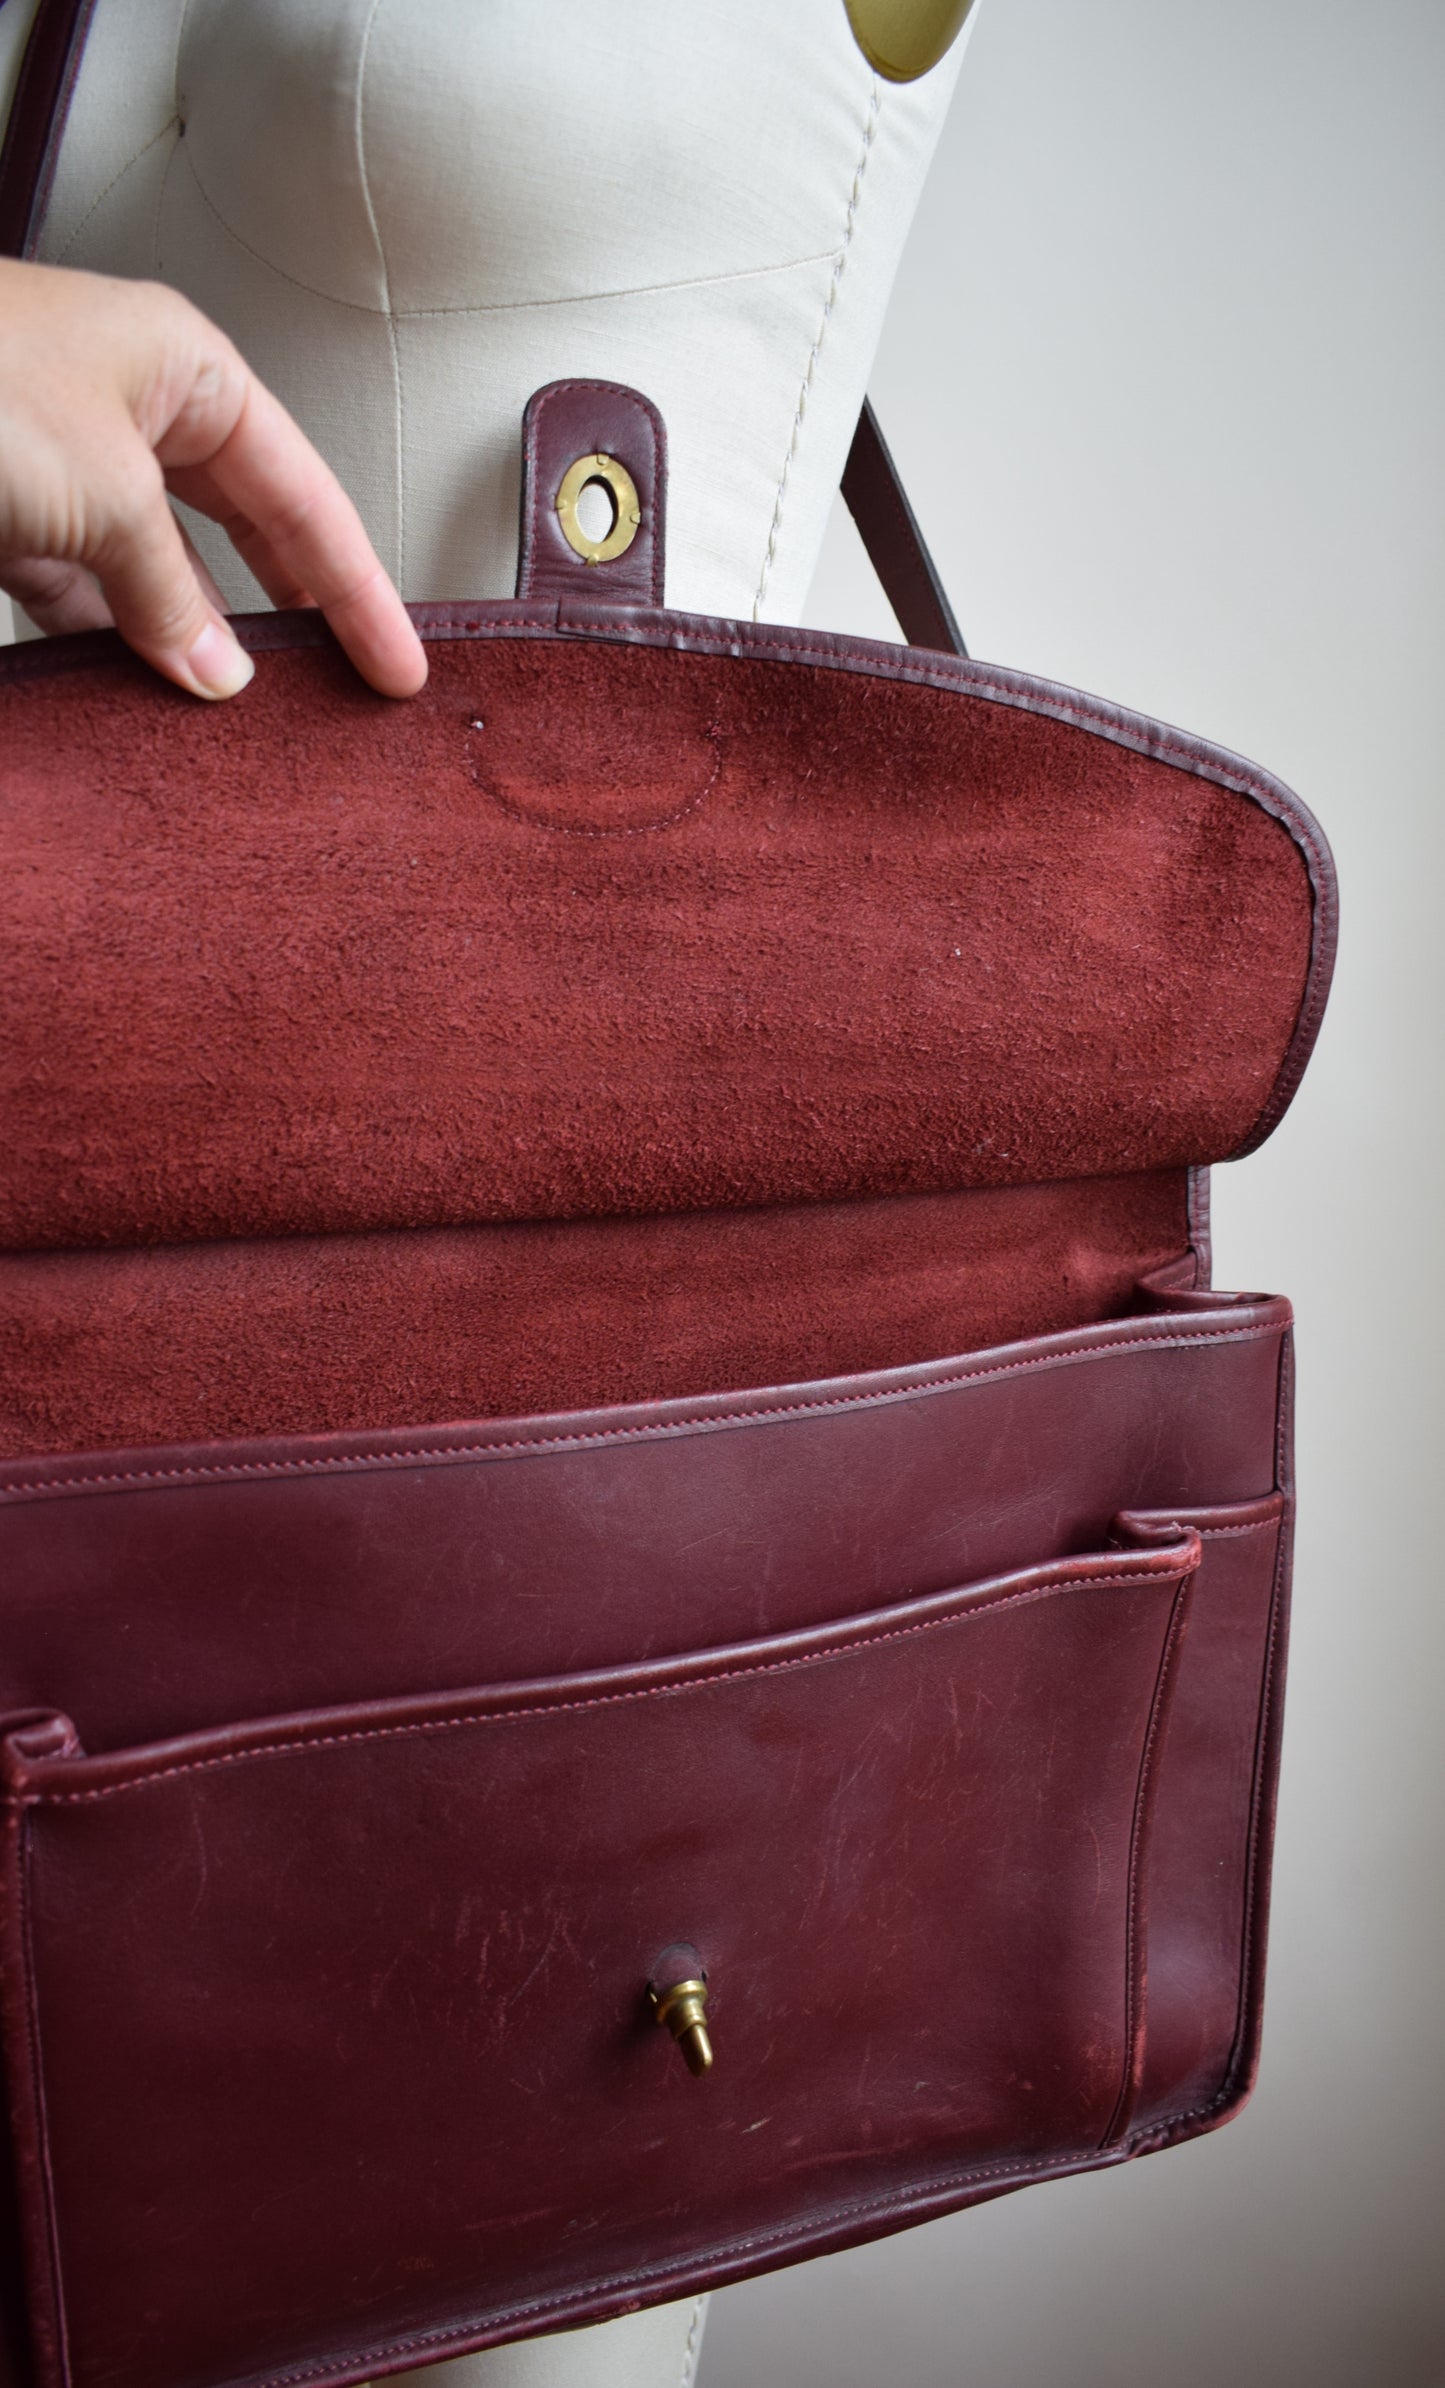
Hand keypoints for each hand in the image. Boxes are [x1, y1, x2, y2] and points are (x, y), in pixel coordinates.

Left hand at [0, 259, 425, 699]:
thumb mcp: (104, 495)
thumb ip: (174, 594)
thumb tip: (220, 673)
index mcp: (187, 370)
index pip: (305, 495)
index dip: (356, 590)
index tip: (396, 672)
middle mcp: (135, 408)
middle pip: (245, 530)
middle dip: (290, 613)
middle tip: (342, 698)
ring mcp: (69, 463)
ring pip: (162, 570)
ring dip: (194, 641)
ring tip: (244, 720)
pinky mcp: (9, 513)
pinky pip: (85, 591)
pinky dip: (114, 642)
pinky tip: (142, 695)